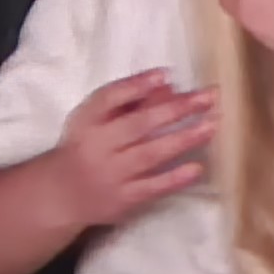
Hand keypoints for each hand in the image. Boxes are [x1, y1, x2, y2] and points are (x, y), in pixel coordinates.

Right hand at [50, 69, 215, 227]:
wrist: (62, 194)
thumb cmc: (87, 146)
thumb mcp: (97, 120)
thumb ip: (130, 102)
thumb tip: (168, 85)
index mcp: (87, 121)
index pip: (110, 98)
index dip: (137, 85)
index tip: (165, 73)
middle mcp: (97, 147)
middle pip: (139, 124)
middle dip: (176, 109)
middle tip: (209, 97)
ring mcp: (110, 175)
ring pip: (150, 154)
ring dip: (183, 139)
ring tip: (212, 125)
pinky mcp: (122, 199)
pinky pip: (152, 188)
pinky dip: (175, 178)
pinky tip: (197, 168)